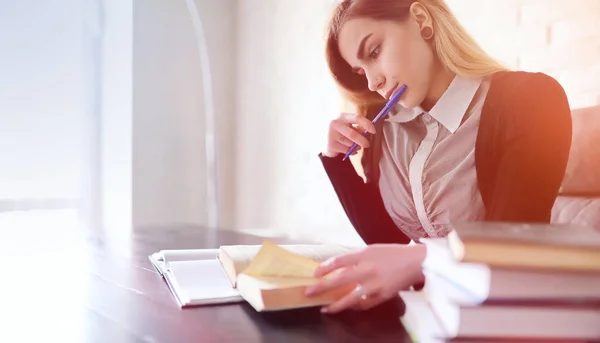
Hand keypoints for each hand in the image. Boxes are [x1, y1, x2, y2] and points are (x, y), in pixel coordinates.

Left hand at [304, 244, 425, 313]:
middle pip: (341, 279)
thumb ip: (355, 259)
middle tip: (309, 292)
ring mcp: (376, 284)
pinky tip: (347, 307)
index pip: (339, 261)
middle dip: (323, 287)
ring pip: (351, 298)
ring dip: (336, 305)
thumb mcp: (372, 250)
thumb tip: (337, 269)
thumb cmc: (392, 254)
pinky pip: (365, 304)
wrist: (416, 262)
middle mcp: (369, 269)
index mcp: (365, 255)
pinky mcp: (384, 296)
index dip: (324, 268)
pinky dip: (355, 306)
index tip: (314, 274)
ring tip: (325, 308)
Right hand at [322, 112, 375, 157]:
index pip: (357, 118)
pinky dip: (350, 152)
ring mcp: (331, 134)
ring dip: (355, 147)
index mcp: (342, 116)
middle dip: (362, 140)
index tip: (373, 131)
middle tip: (367, 145)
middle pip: (353, 134)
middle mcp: (335, 123)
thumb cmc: (340, 132)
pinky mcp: (330, 144)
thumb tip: (366, 132)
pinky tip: (348, 150)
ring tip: (354, 147)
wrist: (323, 140)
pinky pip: (346, 150)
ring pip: (350, 143)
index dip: (367, 124)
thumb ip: (357, 128)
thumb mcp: (348, 127)